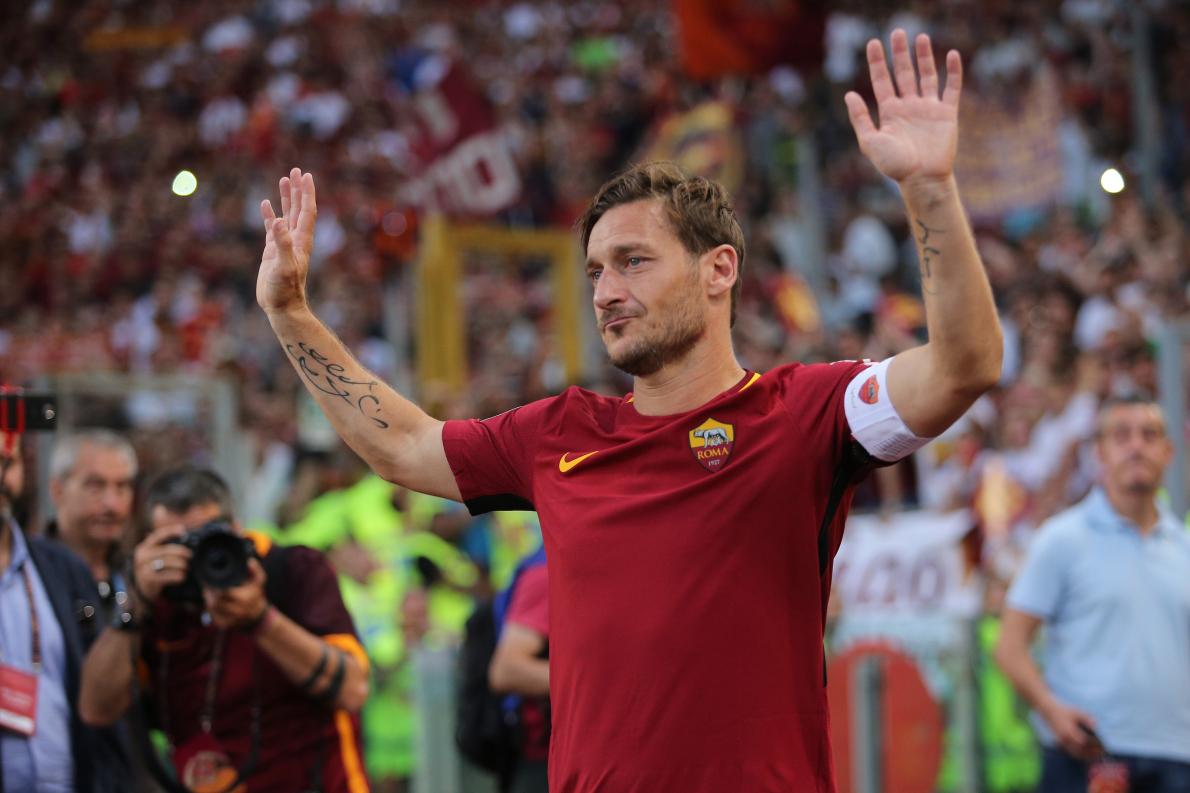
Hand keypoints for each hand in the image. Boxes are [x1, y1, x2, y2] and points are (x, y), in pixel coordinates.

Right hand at [132, 524, 191, 603]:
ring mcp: (143, 568)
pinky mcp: (148, 580)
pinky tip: (182, 576)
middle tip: (190, 555)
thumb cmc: (155, 566)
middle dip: (180, 551)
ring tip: (186, 566)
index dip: (170, 531)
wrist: (143, 586)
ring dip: (179, 564)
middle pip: (166, 550)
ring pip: (165, 562)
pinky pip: (164, 576)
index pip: (158, 535)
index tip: (183, 530)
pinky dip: (175, 575)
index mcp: (145, 546)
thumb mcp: (156, 554)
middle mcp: (142, 556)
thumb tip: (182, 531)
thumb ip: (166, 544)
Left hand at [203, 558, 268, 629]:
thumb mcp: (259, 581)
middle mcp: (237, 611)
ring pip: (211, 608)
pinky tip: (211, 601)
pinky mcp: (224, 625)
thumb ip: (255, 570)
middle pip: (214, 600)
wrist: (257, 615)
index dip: (214, 586)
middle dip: (209, 592)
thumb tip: (249, 561)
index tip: (210, 581)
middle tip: (206, 585)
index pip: (223, 592)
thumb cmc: (256, 595)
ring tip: (208, 591)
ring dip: (208, 599)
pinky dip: (209, 608)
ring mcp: (230, 619)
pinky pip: (212, 615)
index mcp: (244, 598)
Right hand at [257, 168, 316, 314]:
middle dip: (298, 190)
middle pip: (298, 208)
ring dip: (286, 198)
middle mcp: (295, 239)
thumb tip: (279, 221)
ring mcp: (284, 244)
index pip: (306, 211)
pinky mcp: (272, 251)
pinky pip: (272, 227)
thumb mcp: (283, 266)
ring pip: (286, 214)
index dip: (306, 193)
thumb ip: (282, 244)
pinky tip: (266, 204)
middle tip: (296, 171)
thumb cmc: (284, 290)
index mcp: (301, 240)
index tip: (306, 175)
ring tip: (284, 179)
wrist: (281, 307)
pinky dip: (270, 214)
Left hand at [844, 30, 961, 187]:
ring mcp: (928, 109)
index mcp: (890, 112)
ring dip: (924, 57)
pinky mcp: (947, 114)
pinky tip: (951, 54)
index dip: (877, 62)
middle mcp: (908, 107)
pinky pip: (951, 88)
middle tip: (897, 32)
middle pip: (904, 73)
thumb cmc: (894, 165)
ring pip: (926, 76)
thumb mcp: (870, 142)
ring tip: (920, 37)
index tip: (873, 43)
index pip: (882, 81)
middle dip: (900, 53)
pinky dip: (952, 72)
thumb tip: (849, 94)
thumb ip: (860, 118)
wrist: (922, 179)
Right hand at [1043, 699, 1101, 759]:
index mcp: (1069, 731)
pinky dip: (1078, 755)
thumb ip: (1086, 718)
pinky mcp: (1060, 742)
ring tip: (1095, 757)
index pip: (1085, 743)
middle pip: (1081, 751)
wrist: (1048, 710)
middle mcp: (1065, 739)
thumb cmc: (1063, 710)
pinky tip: (1085, 755)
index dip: (1094, 746)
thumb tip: (1096, 726)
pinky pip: (1070, 752)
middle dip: (1092, 754)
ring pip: (1075, 753)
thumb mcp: (1076, 711)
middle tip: (1102, 755)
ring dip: (1085, 756)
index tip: (1102, 747)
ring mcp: (1061, 741)